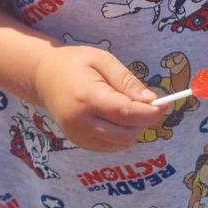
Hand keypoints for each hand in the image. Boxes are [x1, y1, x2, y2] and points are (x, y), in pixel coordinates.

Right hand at [32, 45, 159, 152]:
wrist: (42, 77)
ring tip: (129, 109)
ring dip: (133, 130)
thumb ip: (127, 81)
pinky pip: (109, 146)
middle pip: (125, 133)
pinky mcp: (78, 142)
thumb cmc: (74, 63)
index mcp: (86, 98)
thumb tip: (151, 100)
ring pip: (120, 143)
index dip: (149, 113)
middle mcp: (80, 122)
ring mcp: (77, 135)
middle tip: (148, 105)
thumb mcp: (103, 60)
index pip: (125, 113)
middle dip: (143, 122)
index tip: (164, 105)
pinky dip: (120, 135)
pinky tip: (116, 118)